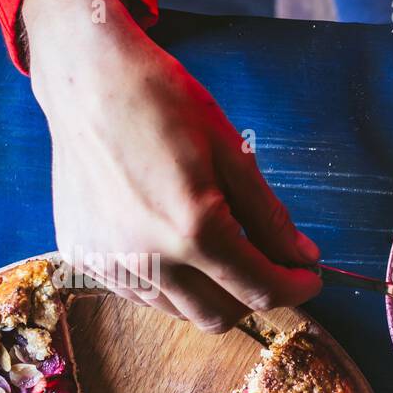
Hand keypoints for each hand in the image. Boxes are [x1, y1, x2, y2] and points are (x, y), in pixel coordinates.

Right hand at [22, 0, 321, 331]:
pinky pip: (142, 294)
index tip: (309, 279)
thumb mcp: (233, 154)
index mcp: (193, 229)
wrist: (85, 76)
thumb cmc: (162, 103)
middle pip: (221, 315)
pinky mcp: (83, 256)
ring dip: (211, 292)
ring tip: (219, 247)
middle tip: (268, 264)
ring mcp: (110, 261)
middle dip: (254, 296)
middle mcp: (149, 257)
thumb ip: (270, 217)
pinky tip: (174, 243)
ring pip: (181, 311)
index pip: (261, 289)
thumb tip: (303, 259)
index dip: (295, 288)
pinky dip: (170, 283)